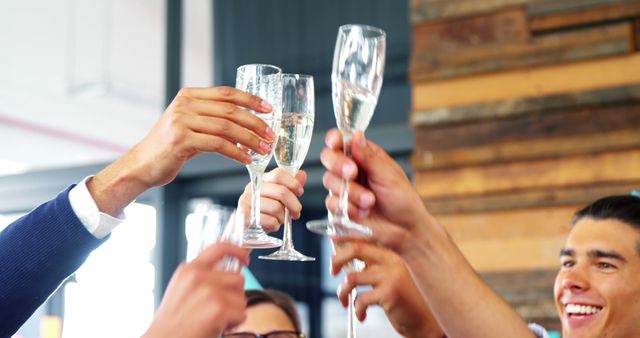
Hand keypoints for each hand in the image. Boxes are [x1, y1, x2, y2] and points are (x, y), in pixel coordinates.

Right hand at [89, 86, 276, 215]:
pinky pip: (218, 144)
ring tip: (264, 149)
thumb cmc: (169, 148)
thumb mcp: (191, 126)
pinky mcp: (181, 140)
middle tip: (271, 135)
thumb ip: (213, 120)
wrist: (142, 165)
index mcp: (189, 96)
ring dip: (250, 139)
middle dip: (255, 123)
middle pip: (230, 110)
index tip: (270, 109)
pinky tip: (247, 159)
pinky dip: (236, 152)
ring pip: (226, 127)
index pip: (227, 92)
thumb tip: (247, 123)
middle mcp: (185, 104)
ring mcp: (181, 121)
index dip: (251, 99)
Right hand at [142, 242, 249, 337]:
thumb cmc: (172, 321)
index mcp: (189, 269)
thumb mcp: (181, 288)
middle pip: (238, 277)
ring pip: (241, 297)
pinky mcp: (219, 309)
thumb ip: (203, 276)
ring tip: (214, 318)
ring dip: (233, 310)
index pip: (219, 248)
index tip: (245, 257)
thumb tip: (231, 270)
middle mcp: (199, 277)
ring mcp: (210, 292)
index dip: (237, 250)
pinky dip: (233, 323)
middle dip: (234, 294)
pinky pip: (241, 314)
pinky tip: (216, 326)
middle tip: (218, 308)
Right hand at [237, 168, 306, 231]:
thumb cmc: (265, 212)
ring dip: (283, 217)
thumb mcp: (279, 198)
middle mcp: (252, 188)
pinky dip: (275, 225)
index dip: (293, 183)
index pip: (279, 174)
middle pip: (281, 192)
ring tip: (279, 219)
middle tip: (296, 212)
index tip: (300, 192)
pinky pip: (270, 220)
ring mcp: (247, 201)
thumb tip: (302, 174)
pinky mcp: (245, 216)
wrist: (247, 230)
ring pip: (276, 208)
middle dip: (294, 205)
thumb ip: (290, 186)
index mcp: (261, 180)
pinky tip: (271, 225)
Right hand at [320, 129, 436, 254]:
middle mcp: (350, 170)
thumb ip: (368, 157)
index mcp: (362, 157)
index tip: (336, 142)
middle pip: (328, 158)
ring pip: (329, 181)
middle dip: (338, 165)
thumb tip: (356, 135)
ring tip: (370, 201)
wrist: (405, 229)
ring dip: (350, 192)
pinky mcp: (340, 208)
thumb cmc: (402, 199)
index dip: (334, 139)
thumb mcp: (388, 174)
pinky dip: (347, 207)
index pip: (341, 142)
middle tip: (352, 173)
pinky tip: (363, 212)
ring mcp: (344, 189)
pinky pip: (331, 203)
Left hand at [331, 241, 444, 337]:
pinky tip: (362, 315)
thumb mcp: (391, 276)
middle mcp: (393, 258)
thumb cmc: (407, 300)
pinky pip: (360, 299)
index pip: (364, 236)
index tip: (333, 245)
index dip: (344, 239)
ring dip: (342, 291)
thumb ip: (374, 265)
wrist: (428, 321)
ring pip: (352, 277)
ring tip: (345, 301)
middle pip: (355, 247)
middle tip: (333, 271)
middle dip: (337, 259)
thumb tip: (345, 259)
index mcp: (393, 251)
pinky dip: (356, 310)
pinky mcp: (390, 292)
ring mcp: (392, 274)